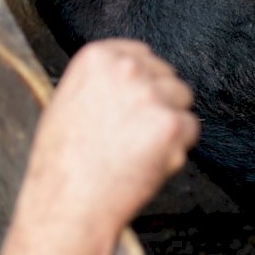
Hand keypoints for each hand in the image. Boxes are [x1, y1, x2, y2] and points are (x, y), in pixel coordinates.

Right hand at [0, 39, 198, 254]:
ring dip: (169, 124)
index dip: (144, 81)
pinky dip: (177, 148)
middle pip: (166, 76)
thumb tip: (133, 76)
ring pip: (182, 100)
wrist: (68, 200)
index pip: (142, 54)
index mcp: (98, 56)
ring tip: (138, 150)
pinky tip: (148, 162)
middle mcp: (126, 68)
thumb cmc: (63, 161)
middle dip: (158, 102)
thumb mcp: (69, 99)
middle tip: (133, 136)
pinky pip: (191, 129)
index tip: (136, 103)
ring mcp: (150, 94)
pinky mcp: (170, 123)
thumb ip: (103, 81)